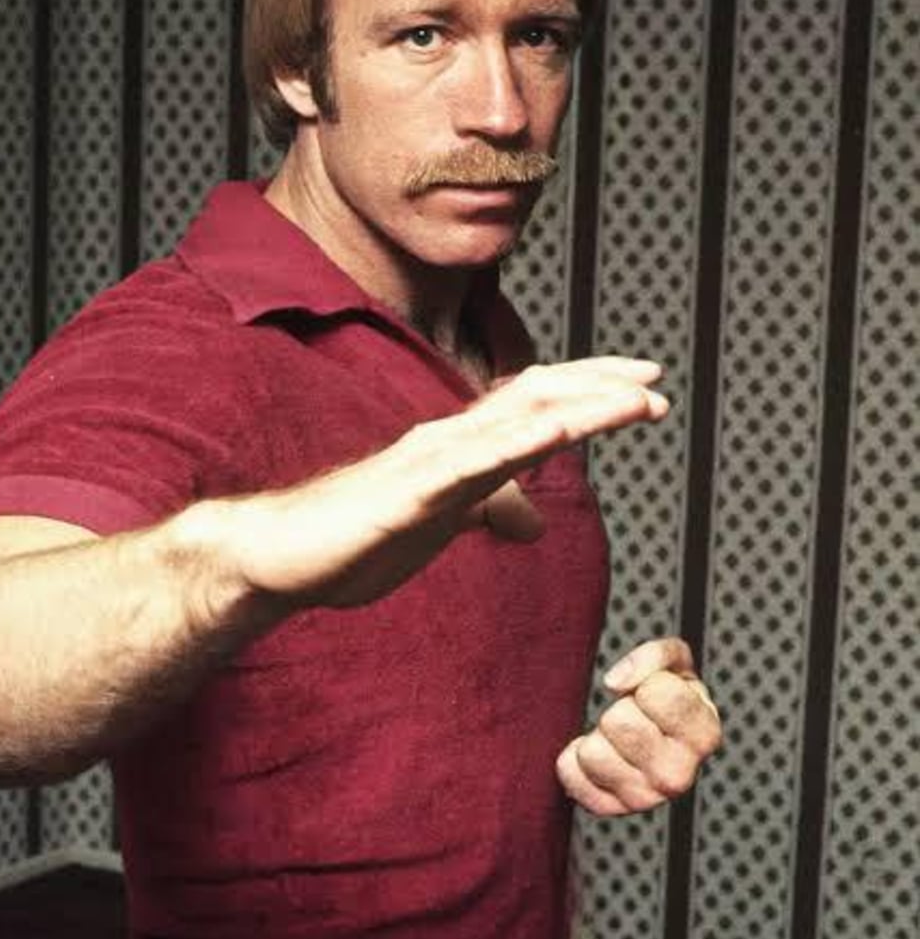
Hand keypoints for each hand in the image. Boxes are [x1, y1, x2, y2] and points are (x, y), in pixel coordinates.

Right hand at [188, 356, 668, 612]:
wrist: (282, 554)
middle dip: (599, 387)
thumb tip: (535, 521)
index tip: (643, 389)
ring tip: (635, 402)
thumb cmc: (355, 536)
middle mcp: (449, 439)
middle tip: (656, 384)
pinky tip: (558, 435)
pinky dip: (521, 445)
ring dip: (582, 408)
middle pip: (536, 397)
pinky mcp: (410, 492)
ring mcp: (429, 460)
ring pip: (516, 422)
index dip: (589, 392)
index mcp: (459, 447)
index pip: (534, 405)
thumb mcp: (441, 524)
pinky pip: (473, 465)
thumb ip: (486, 509)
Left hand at [555, 637, 721, 815]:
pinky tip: (600, 754)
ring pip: (592, 752)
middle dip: (620, 708)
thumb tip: (616, 683)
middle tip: (632, 715)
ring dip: (597, 734)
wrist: (656, 737)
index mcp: (703, 736)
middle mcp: (678, 776)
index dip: (647, 684)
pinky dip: (573, 758)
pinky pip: (570, 774)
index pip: (655, 693)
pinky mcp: (611, 808)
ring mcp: (645, 798)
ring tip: (617, 737)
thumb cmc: (668, 696)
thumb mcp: (675, 662)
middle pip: (619, 722)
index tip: (653, 694)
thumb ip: (655, 656)